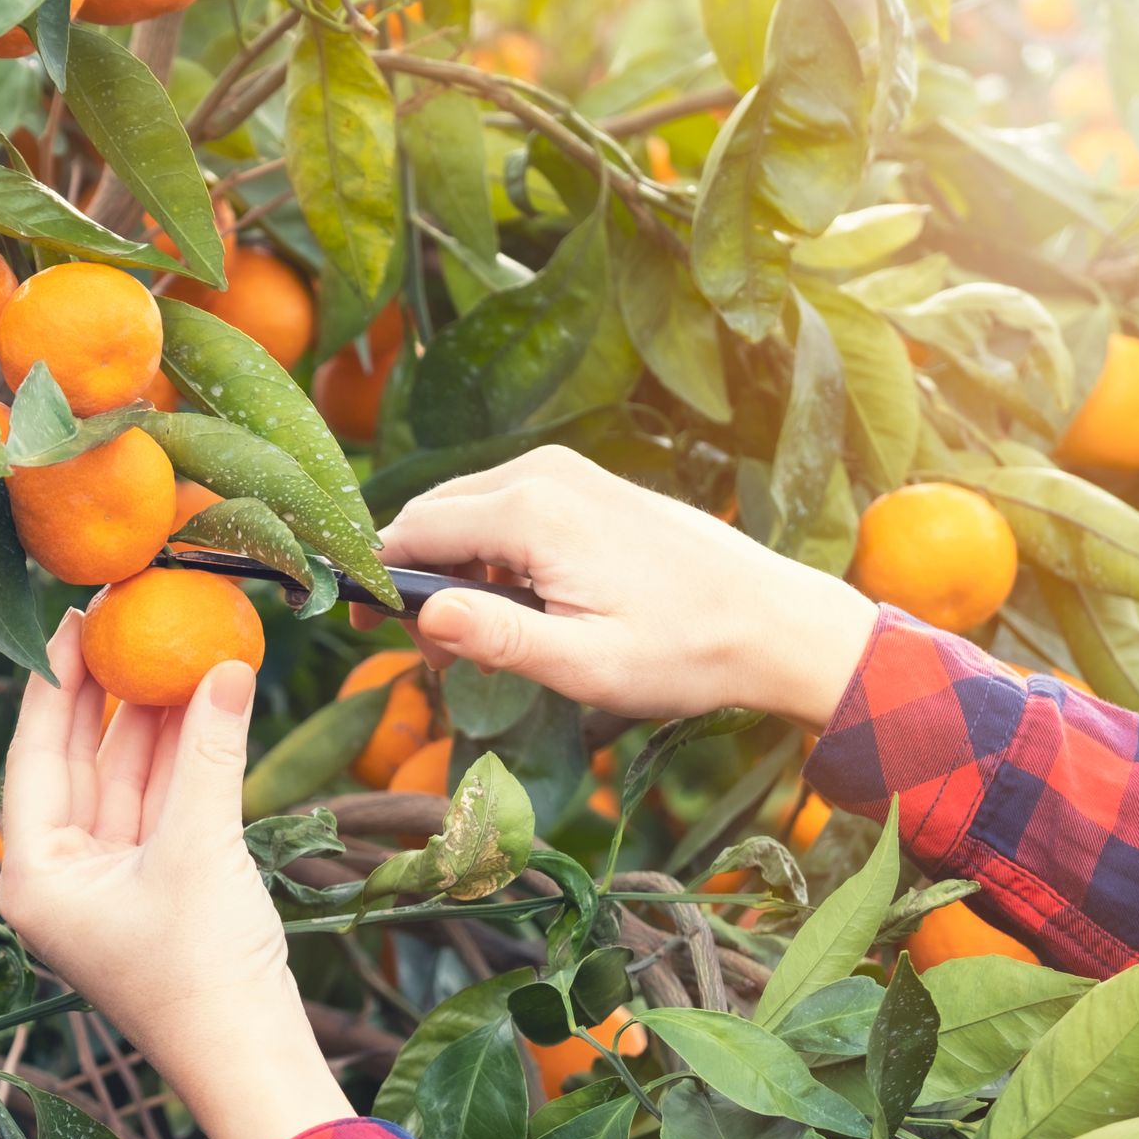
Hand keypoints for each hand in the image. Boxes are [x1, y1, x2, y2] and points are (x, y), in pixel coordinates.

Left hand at [0, 612, 352, 1138]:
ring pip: (125, 778)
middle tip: (124, 616)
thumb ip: (208, 753)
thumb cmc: (205, 974)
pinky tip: (206, 700)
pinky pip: (161, 805)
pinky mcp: (157, 888)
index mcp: (34, 874)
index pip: (35, 753)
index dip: (56, 680)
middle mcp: (60, 876)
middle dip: (105, 690)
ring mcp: (109, 882)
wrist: (253, 1064)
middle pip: (77, 759)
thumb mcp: (202, 848)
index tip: (73, 616)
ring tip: (175, 642)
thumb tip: (228, 665)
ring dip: (154, 718)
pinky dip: (183, 758)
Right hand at [361, 446, 877, 726]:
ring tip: (478, 643)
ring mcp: (568, 472)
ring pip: (468, 512)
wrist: (774, 621)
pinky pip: (507, 509)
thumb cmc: (686, 651)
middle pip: (434, 516)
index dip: (376, 581)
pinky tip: (518, 609)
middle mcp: (543, 472)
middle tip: (432, 657)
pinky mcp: (587, 485)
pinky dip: (490, 555)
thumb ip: (495, 638)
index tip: (363, 628)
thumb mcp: (584, 665)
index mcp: (532, 511)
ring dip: (453, 571)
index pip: (413, 533)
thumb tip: (420, 617)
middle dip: (415, 580)